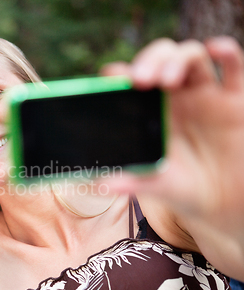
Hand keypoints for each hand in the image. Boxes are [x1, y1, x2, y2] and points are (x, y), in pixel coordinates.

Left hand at [101, 37, 243, 278]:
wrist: (217, 202)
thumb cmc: (179, 186)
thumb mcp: (153, 184)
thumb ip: (128, 181)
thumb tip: (98, 186)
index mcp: (149, 109)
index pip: (131, 79)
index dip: (121, 73)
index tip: (110, 77)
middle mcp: (174, 96)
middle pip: (160, 58)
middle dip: (148, 61)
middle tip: (139, 80)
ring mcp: (204, 94)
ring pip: (191, 56)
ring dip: (176, 60)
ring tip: (167, 80)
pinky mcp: (233, 100)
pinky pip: (234, 68)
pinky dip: (227, 52)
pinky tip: (216, 49)